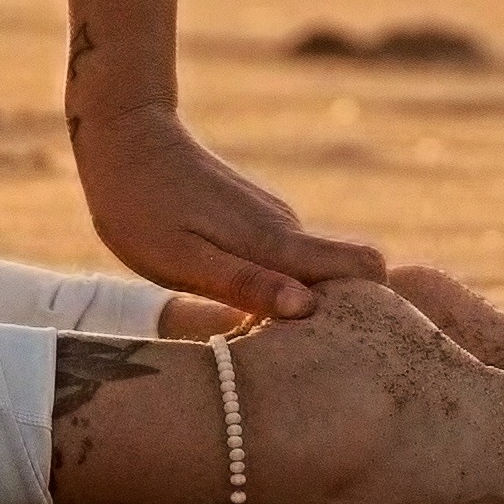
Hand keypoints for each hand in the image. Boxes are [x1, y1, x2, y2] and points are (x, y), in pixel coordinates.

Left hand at [75, 103, 387, 320]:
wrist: (123, 134)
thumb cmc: (141, 207)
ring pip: (311, 274)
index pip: (366, 265)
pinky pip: (285, 264)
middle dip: (340, 322)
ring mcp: (271, 221)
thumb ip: (246, 284)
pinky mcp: (253, 219)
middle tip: (302, 369)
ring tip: (262, 350)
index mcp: (276, 242)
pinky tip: (238, 315)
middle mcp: (285, 229)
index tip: (359, 350)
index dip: (379, 307)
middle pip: (346, 279)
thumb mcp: (183, 259)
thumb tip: (308, 309)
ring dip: (300, 310)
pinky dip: (275, 292)